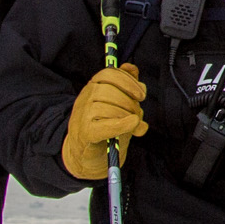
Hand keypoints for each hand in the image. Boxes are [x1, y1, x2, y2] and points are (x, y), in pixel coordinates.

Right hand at [62, 65, 146, 179]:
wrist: (87, 154)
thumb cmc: (106, 126)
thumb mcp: (119, 103)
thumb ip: (127, 86)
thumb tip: (132, 68)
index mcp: (94, 86)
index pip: (109, 73)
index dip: (129, 81)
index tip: (141, 95)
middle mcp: (85, 97)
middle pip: (110, 91)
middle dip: (131, 102)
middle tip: (138, 114)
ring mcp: (83, 114)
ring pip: (109, 107)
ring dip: (128, 115)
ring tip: (134, 124)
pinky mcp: (86, 132)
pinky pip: (107, 125)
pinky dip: (123, 124)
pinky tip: (134, 125)